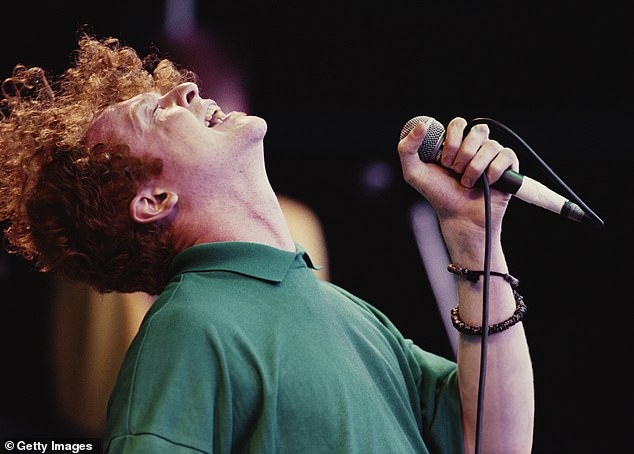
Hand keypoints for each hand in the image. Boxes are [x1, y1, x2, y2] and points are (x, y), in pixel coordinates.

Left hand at [397, 117, 518, 235]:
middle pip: (478, 131)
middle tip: (455, 172)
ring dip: (476, 167)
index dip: (452, 140)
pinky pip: (507, 155)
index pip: (458, 123)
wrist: (459, 217)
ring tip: (468, 182)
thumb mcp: (413, 173)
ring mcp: (492, 156)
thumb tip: (422, 124)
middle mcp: (475, 146)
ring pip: (491, 145)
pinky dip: (494, 170)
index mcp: (455, 143)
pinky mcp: (508, 167)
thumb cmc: (438, 195)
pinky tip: (487, 182)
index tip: (444, 161)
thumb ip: (407, 148)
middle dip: (464, 154)